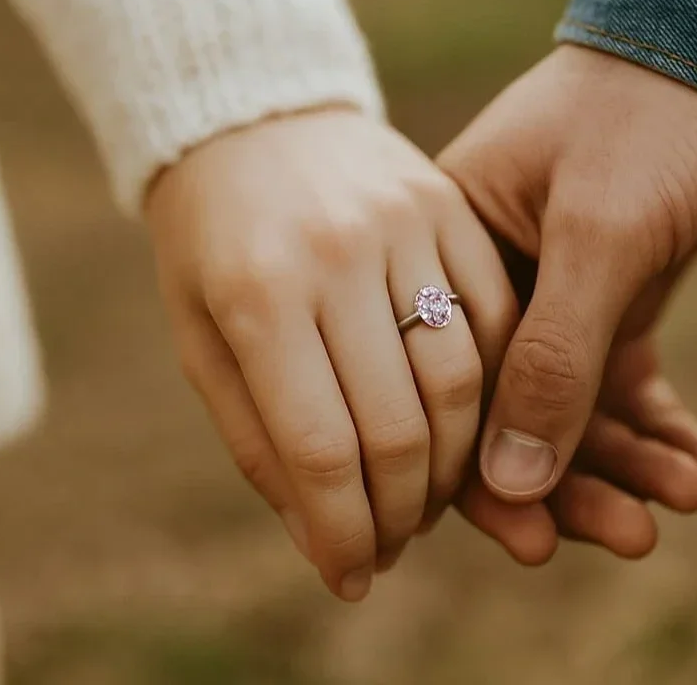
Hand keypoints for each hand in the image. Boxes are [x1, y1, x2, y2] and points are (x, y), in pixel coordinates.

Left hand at [146, 109, 516, 600]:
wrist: (254, 120)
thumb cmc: (211, 242)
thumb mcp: (200, 339)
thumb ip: (259, 441)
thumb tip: (325, 543)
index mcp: (257, 293)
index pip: (321, 450)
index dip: (344, 533)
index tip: (352, 576)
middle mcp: (338, 254)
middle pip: (401, 426)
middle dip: (402, 513)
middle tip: (394, 541)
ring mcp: (404, 222)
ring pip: (463, 378)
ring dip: (456, 463)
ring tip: (428, 491)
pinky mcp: (449, 204)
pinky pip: (496, 315)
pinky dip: (493, 383)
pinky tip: (465, 417)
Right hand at [455, 249, 696, 563]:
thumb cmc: (650, 125)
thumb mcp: (600, 235)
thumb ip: (554, 351)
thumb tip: (511, 482)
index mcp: (451, 246)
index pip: (443, 384)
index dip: (479, 473)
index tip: (536, 541)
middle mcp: (488, 283)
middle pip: (504, 410)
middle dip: (571, 482)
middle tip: (634, 534)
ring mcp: (551, 302)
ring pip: (571, 412)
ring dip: (630, 461)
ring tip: (690, 489)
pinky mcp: (612, 311)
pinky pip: (627, 390)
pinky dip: (662, 428)